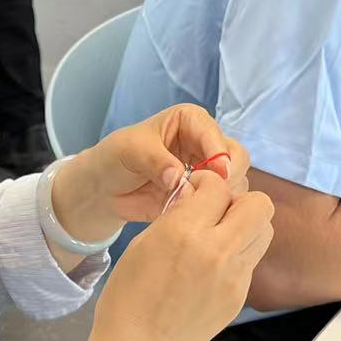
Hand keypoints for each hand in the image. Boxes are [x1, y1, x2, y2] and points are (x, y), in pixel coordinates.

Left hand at [51, 105, 249, 244]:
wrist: (105, 189)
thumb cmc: (116, 158)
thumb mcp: (131, 151)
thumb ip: (156, 161)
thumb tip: (179, 178)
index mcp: (191, 121)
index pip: (216, 135)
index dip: (219, 155)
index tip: (217, 174)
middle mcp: (205, 144)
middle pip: (236, 157)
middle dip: (229, 176)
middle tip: (214, 195)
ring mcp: (207, 172)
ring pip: (235, 182)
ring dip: (225, 196)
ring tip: (201, 207)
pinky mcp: (203, 196)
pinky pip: (222, 203)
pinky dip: (215, 211)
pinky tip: (198, 218)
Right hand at [81, 170, 274, 340]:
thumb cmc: (129, 297)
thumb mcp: (144, 243)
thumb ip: (177, 215)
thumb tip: (199, 196)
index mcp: (185, 232)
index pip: (218, 186)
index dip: (206, 185)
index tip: (194, 195)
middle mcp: (217, 251)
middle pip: (259, 204)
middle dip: (239, 201)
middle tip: (217, 213)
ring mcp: (234, 277)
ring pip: (264, 230)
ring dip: (246, 225)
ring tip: (220, 237)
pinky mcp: (239, 296)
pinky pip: (251, 260)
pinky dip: (237, 254)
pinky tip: (212, 267)